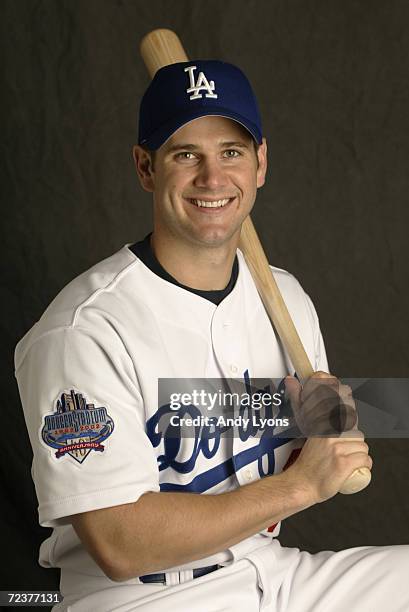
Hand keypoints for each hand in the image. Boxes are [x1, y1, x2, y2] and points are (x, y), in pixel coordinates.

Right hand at [284, 372, 371, 502]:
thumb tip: (291, 380)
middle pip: (356, 431)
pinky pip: (365, 460)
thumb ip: (298, 401)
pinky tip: (350, 467)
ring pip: (362, 445)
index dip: (347, 400)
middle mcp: (329, 434)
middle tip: (340, 448)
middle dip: (352, 441)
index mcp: (321, 423)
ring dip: (356, 454)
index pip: (341, 405)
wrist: (302, 483)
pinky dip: (361, 466)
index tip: (345, 396)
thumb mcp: (304, 426)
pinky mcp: (344, 463)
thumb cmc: (306, 458)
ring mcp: (336, 448)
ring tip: (341, 459)